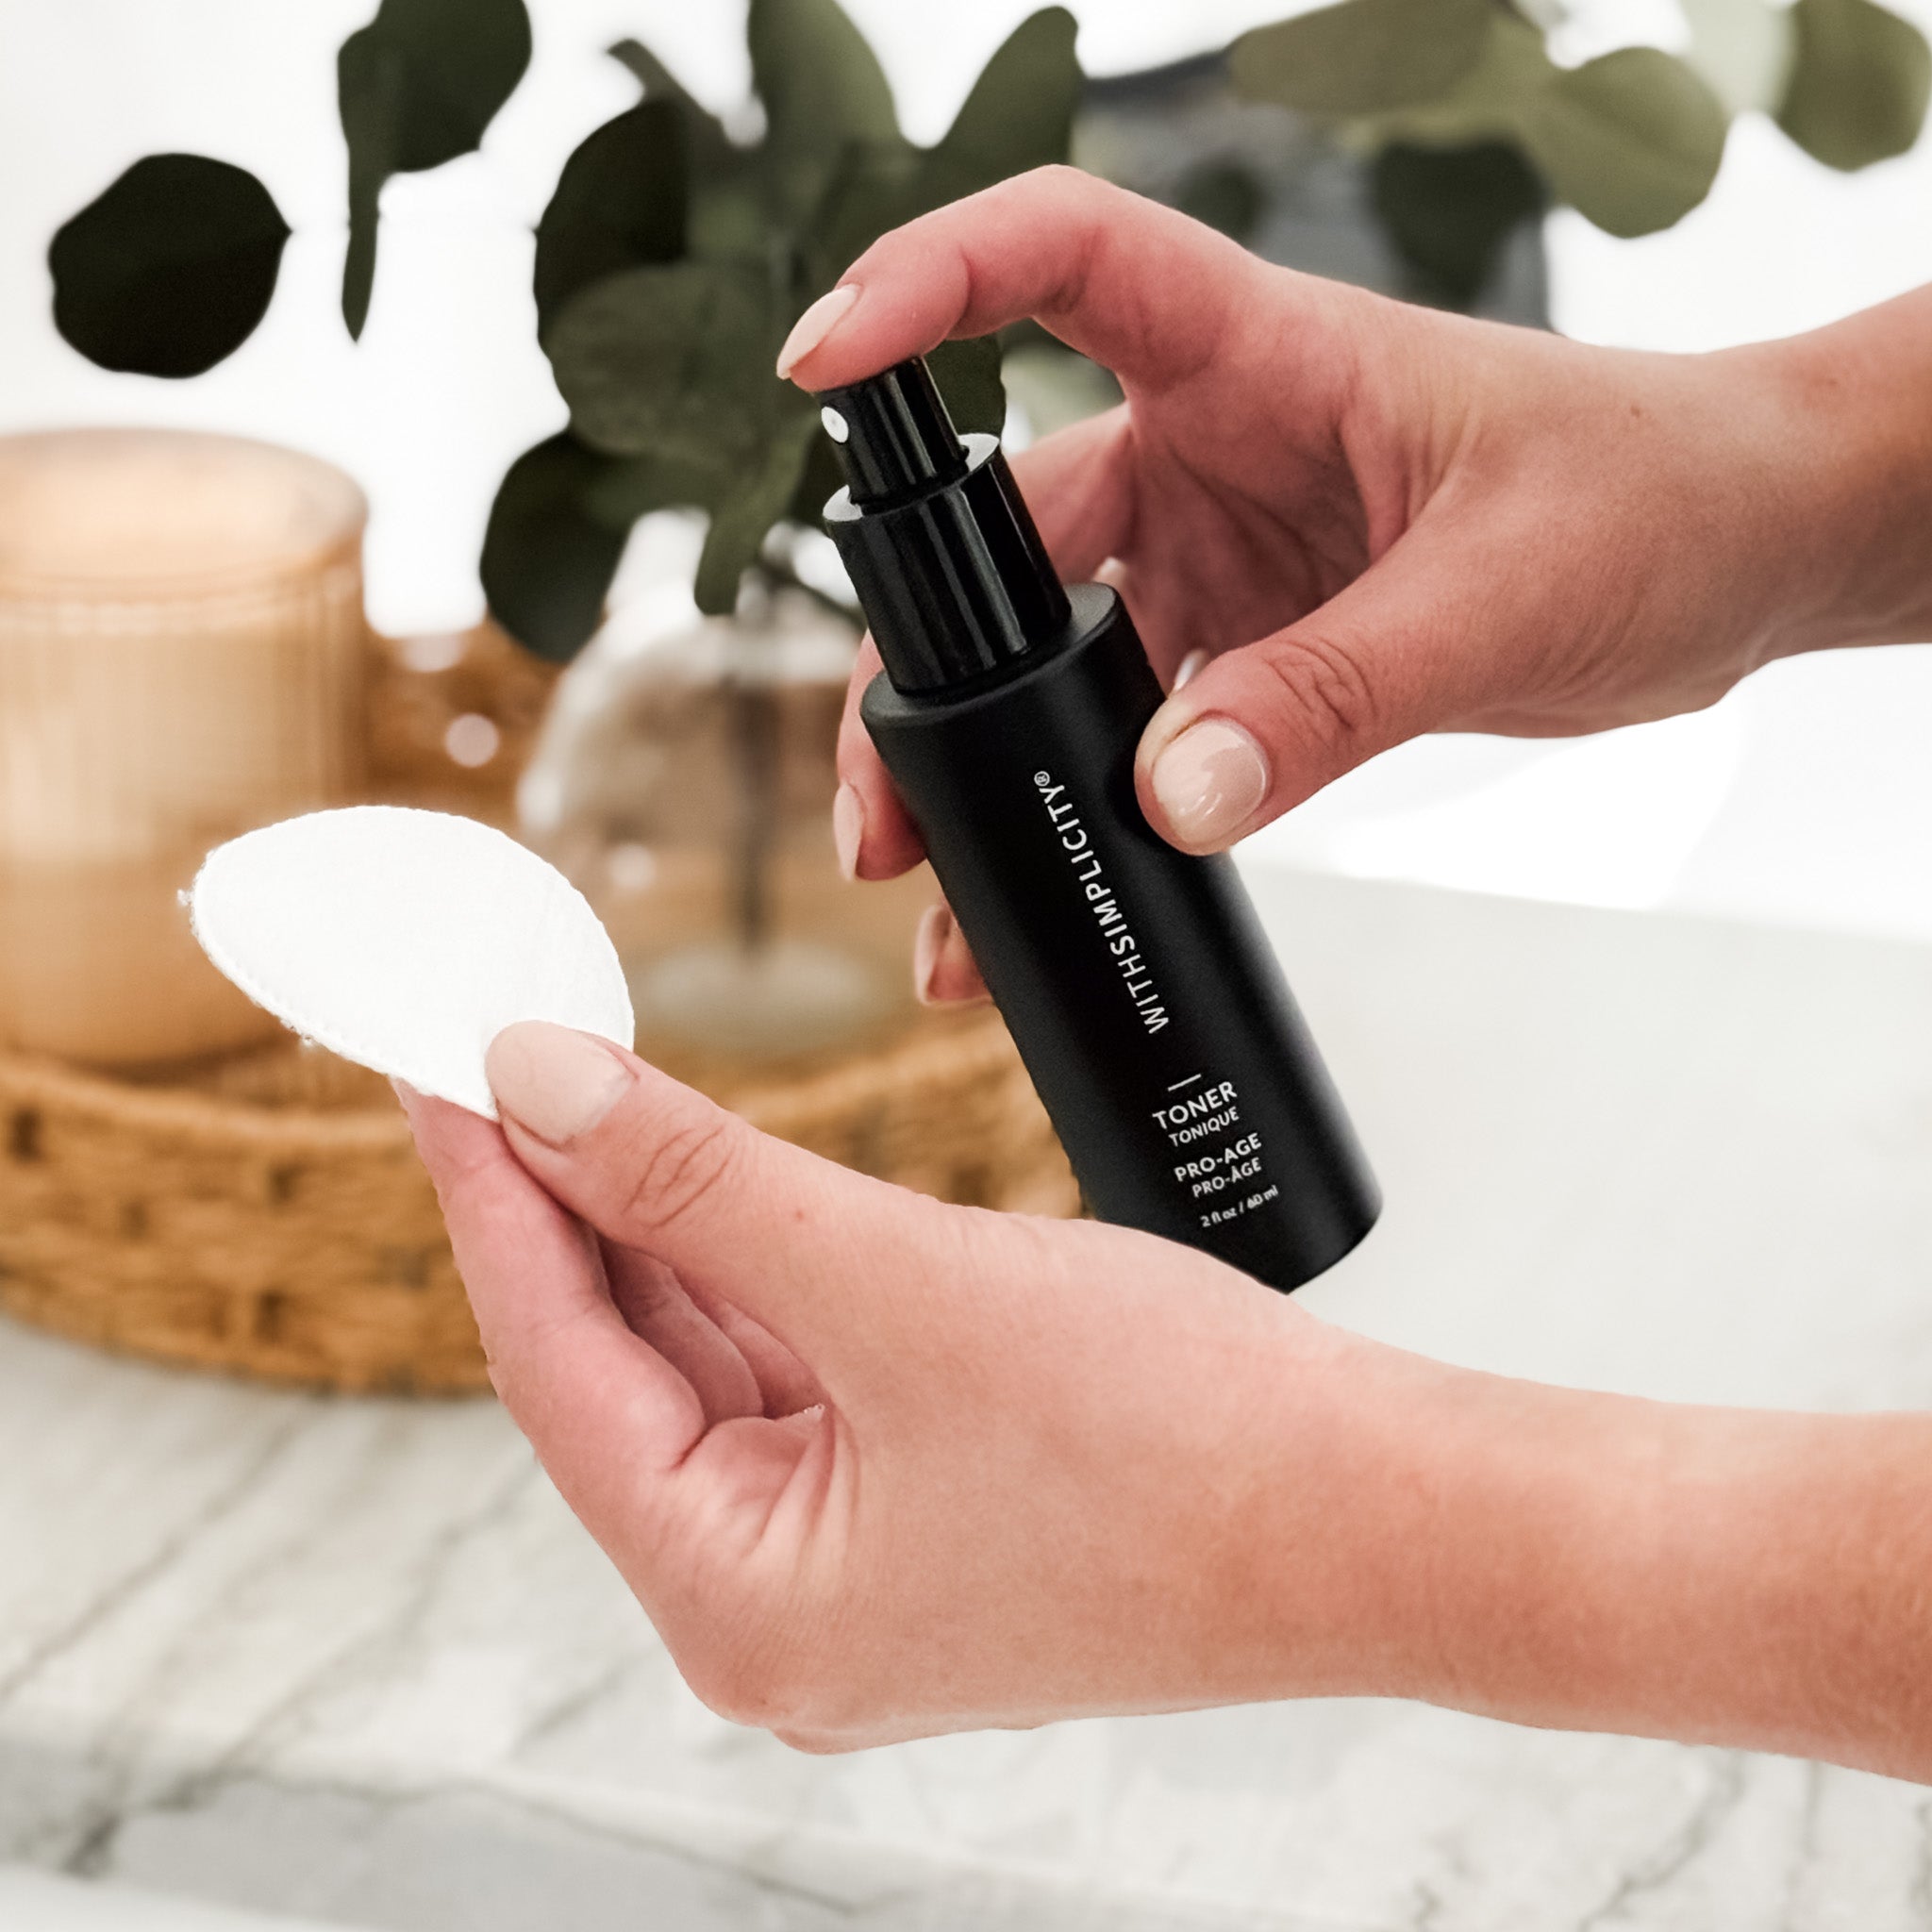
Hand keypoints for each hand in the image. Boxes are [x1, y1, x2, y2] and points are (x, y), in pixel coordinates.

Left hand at [404, 1023, 1931, 1775]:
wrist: (1391, 1515)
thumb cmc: (1187, 1444)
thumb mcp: (906, 1285)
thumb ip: (704, 1182)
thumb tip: (535, 1086)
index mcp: (744, 1603)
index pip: (557, 1365)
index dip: (485, 1193)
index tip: (428, 1059)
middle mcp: (776, 1605)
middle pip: (623, 1365)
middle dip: (565, 1198)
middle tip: (491, 1048)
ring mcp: (852, 1561)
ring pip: (709, 1361)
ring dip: (661, 1224)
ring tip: (582, 1087)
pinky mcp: (921, 1507)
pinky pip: (795, 1370)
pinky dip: (753, 1266)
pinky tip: (709, 1176)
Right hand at [785, 169, 1931, 937]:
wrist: (1740, 558)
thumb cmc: (1658, 495)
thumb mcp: (1498, 595)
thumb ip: (1332, 697)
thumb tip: (1172, 802)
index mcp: (1264, 354)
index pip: (1059, 260)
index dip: (925, 285)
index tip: (817, 365)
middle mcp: (1215, 445)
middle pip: (1008, 538)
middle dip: (922, 679)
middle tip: (882, 819)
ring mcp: (1224, 555)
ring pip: (1054, 663)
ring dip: (994, 782)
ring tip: (946, 912)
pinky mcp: (1252, 648)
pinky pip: (1136, 733)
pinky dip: (1087, 815)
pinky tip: (1046, 900)